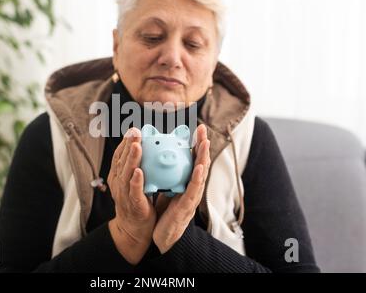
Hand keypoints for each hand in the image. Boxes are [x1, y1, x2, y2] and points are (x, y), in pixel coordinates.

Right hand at [108, 128, 156, 263]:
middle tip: (135, 131)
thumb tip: (150, 150)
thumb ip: (139, 167)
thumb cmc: (137, 203)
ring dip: (131, 159)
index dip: (124, 142)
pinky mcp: (133, 205)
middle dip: (127, 145)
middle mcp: (118, 183)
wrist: (134, 229)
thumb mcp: (135, 182)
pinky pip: (134, 192)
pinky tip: (139, 172)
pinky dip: (135, 181)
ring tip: (136, 145)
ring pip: (126, 174)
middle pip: (121, 161)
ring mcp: (124, 194)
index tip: (132, 129)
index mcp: (118, 176)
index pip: (119, 156)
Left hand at [153, 124, 210, 253]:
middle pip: (200, 163)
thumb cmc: (166, 213)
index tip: (198, 128)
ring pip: (201, 174)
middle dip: (203, 146)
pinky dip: (197, 178)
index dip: (196, 144)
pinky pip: (193, 190)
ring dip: (203, 157)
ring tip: (204, 142)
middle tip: (203, 129)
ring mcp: (192, 197)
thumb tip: (161, 157)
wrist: (163, 236)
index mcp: (187, 182)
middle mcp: (193, 188)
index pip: (193, 160)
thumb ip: (167, 175)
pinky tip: (198, 167)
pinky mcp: (188, 207)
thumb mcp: (166, 189)